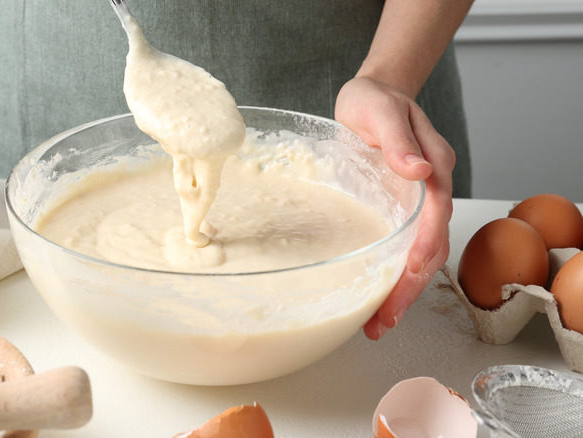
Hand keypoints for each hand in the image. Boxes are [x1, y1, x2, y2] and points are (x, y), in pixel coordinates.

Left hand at [335, 76, 454, 339]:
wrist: (371, 96)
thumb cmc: (375, 101)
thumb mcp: (381, 110)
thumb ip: (399, 141)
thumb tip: (417, 171)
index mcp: (433, 167)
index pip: (436, 214)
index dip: (425, 247)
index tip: (410, 274)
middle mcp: (430, 190)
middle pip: (431, 247)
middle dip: (410, 286)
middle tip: (385, 319)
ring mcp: (414, 204)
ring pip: (418, 255)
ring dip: (402, 291)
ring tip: (378, 323)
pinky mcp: (396, 211)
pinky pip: (400, 248)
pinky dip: (390, 275)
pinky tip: (373, 297)